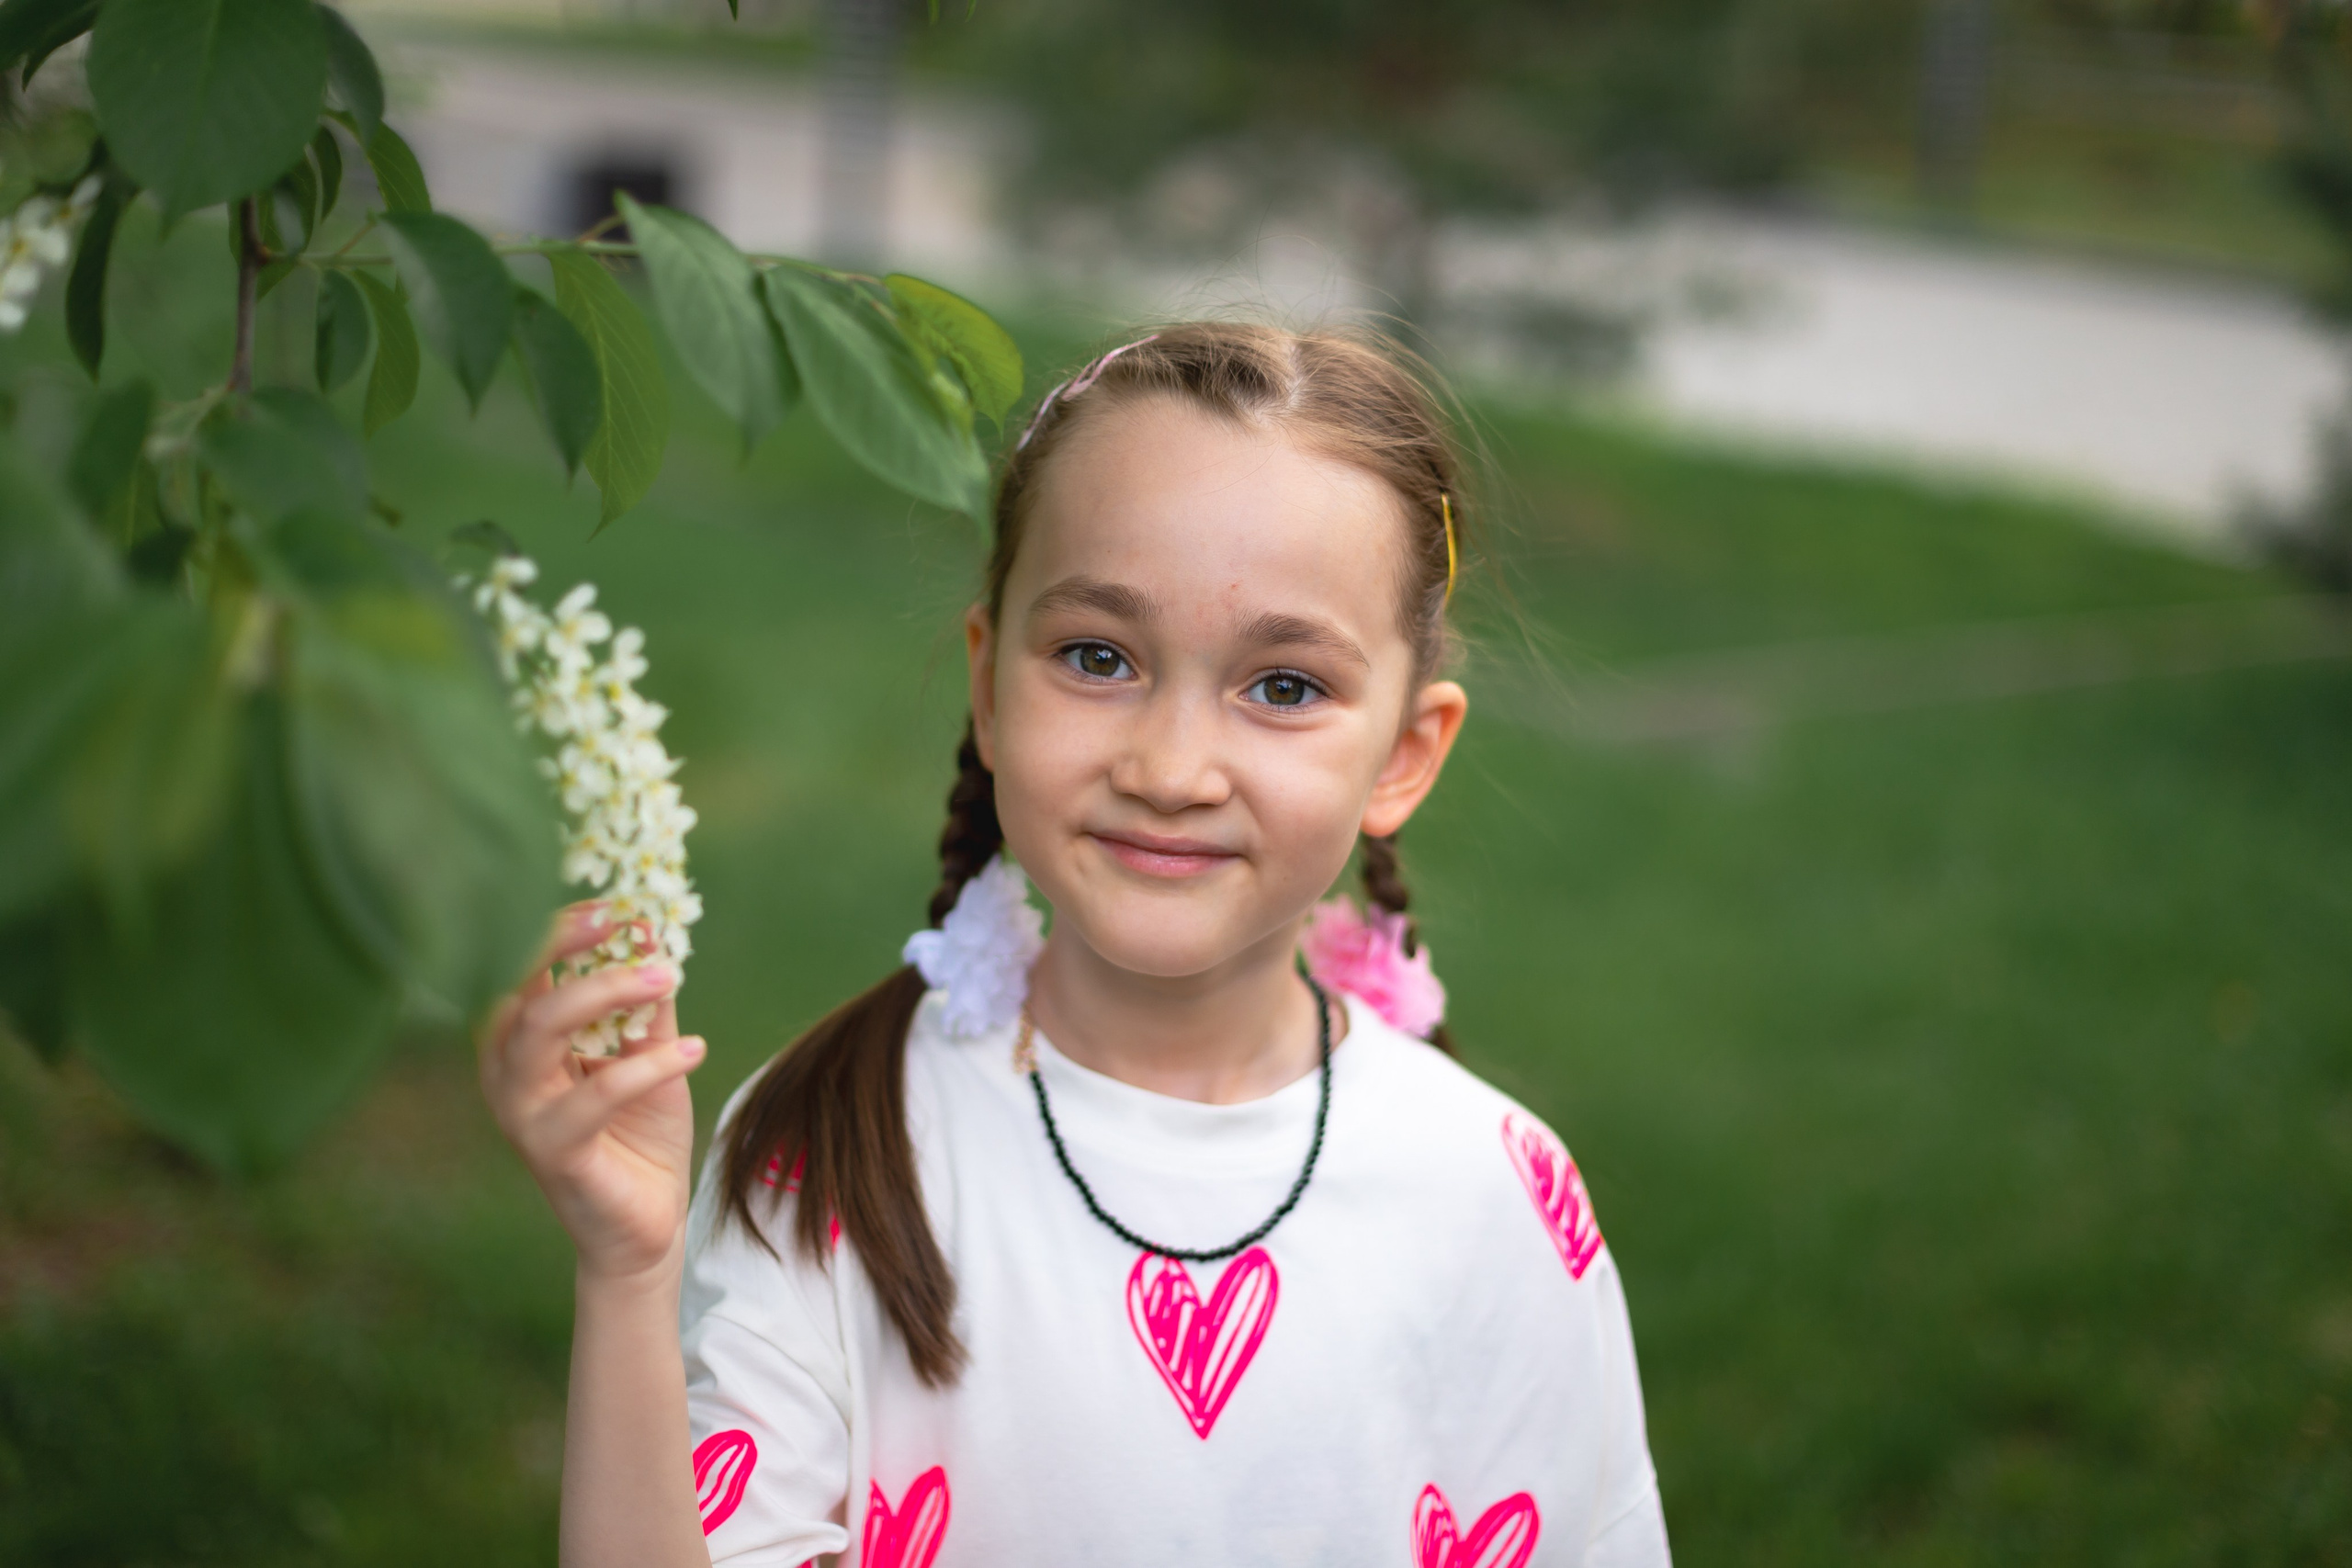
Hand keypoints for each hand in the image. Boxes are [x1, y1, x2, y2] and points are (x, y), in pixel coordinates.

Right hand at [479, 902, 707, 1283]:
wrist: (646, 1225)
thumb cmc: (639, 1134)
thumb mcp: (649, 1054)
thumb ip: (646, 1001)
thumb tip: (652, 931)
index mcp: (520, 1042)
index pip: (520, 969)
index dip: (561, 928)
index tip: (616, 903)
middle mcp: (506, 1073)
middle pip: (518, 990)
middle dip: (568, 944)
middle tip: (629, 923)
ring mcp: (522, 1114)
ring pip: (540, 1033)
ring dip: (606, 994)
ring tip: (667, 979)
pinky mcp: (553, 1152)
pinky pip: (593, 1096)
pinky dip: (648, 1066)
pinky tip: (695, 1051)